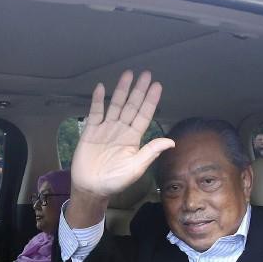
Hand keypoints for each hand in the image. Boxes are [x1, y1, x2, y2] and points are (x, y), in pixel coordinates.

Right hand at [70, 70, 173, 199]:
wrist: (91, 188)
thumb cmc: (115, 181)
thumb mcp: (135, 168)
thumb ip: (151, 152)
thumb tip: (171, 142)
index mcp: (133, 138)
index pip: (144, 115)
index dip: (150, 101)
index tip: (157, 86)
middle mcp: (121, 130)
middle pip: (131, 106)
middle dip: (139, 90)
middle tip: (146, 74)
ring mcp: (106, 129)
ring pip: (115, 105)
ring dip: (121, 90)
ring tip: (127, 74)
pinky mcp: (91, 131)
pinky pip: (95, 112)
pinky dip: (98, 100)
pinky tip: (102, 88)